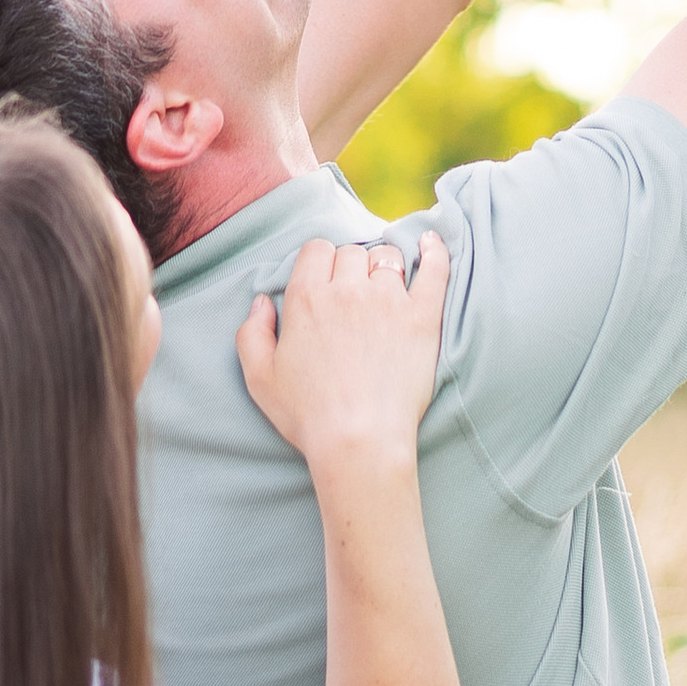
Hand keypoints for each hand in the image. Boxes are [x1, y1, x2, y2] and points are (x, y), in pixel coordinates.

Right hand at [237, 235, 447, 472]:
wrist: (360, 442)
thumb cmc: (309, 416)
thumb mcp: (260, 378)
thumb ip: (252, 333)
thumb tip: (262, 301)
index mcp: (307, 299)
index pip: (316, 250)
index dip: (320, 263)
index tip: (325, 284)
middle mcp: (348, 290)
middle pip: (352, 252)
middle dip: (350, 267)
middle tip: (352, 296)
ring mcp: (389, 301)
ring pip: (387, 257)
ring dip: (382, 266)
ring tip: (383, 287)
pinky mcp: (422, 317)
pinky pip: (434, 269)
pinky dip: (434, 251)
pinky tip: (431, 243)